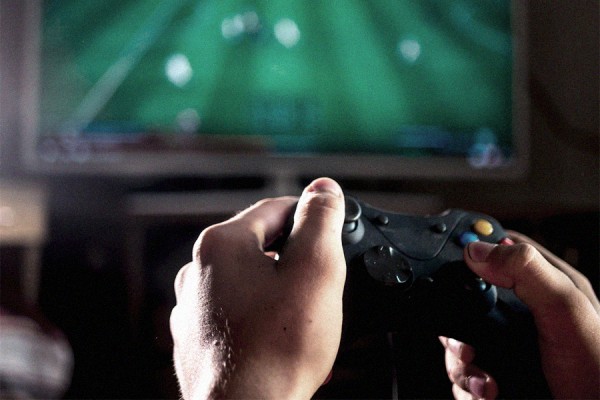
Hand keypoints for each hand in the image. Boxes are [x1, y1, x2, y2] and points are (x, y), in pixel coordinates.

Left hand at [170, 178, 345, 398]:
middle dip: (294, 258)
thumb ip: (320, 221)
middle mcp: (197, 271)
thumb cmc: (277, 349)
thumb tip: (324, 189)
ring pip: (247, 281)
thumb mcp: (315, 270)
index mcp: (221, 244)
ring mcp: (192, 307)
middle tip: (322, 283)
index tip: (332, 230)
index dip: (311, 217)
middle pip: (259, 246)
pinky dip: (259, 317)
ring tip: (302, 316)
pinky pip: (235, 312)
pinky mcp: (197, 338)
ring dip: (277, 289)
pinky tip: (278, 338)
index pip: (275, 209)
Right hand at [441, 231, 599, 398]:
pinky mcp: (500, 374)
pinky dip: (467, 382)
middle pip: (468, 298)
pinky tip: (486, 389)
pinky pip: (464, 372)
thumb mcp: (565, 309)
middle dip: (456, 320)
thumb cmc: (599, 372)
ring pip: (460, 339)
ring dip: (460, 359)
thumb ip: (526, 270)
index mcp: (545, 285)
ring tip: (478, 372)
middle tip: (466, 337)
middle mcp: (524, 314)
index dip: (473, 250)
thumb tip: (479, 250)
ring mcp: (510, 346)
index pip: (500, 250)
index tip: (452, 261)